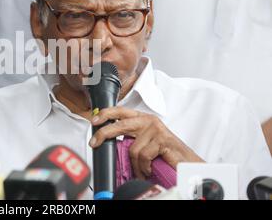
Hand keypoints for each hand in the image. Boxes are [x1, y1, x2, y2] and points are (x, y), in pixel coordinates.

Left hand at [89, 107, 203, 178]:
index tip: (94, 120)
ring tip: (142, 169)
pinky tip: (149, 168)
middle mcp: (148, 120)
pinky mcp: (162, 140)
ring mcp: (155, 129)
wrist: (186, 163)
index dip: (106, 114)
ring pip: (132, 149)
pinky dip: (144, 167)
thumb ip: (130, 137)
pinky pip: (143, 156)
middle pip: (120, 125)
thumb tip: (108, 139)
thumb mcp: (144, 141)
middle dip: (104, 133)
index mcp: (142, 119)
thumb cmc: (164, 153)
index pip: (120, 111)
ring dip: (135, 164)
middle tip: (94, 142)